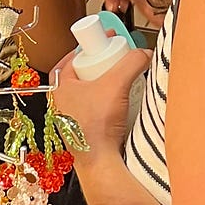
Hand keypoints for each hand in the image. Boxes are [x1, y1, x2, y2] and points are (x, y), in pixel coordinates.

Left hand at [51, 41, 151, 168]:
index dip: (89, 48)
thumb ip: (132, 62)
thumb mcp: (117, 84)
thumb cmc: (97, 126)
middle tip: (115, 63)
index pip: (71, 58)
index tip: (103, 43)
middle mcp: (62, 104)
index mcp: (60, 88)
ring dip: (103, 87)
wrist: (100, 161)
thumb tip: (144, 53)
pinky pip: (94, 111)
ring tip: (121, 82)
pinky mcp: (84, 132)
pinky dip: (106, 104)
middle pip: (81, 76)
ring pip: (88, 95)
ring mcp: (71, 120)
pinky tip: (120, 104)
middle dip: (99, 68)